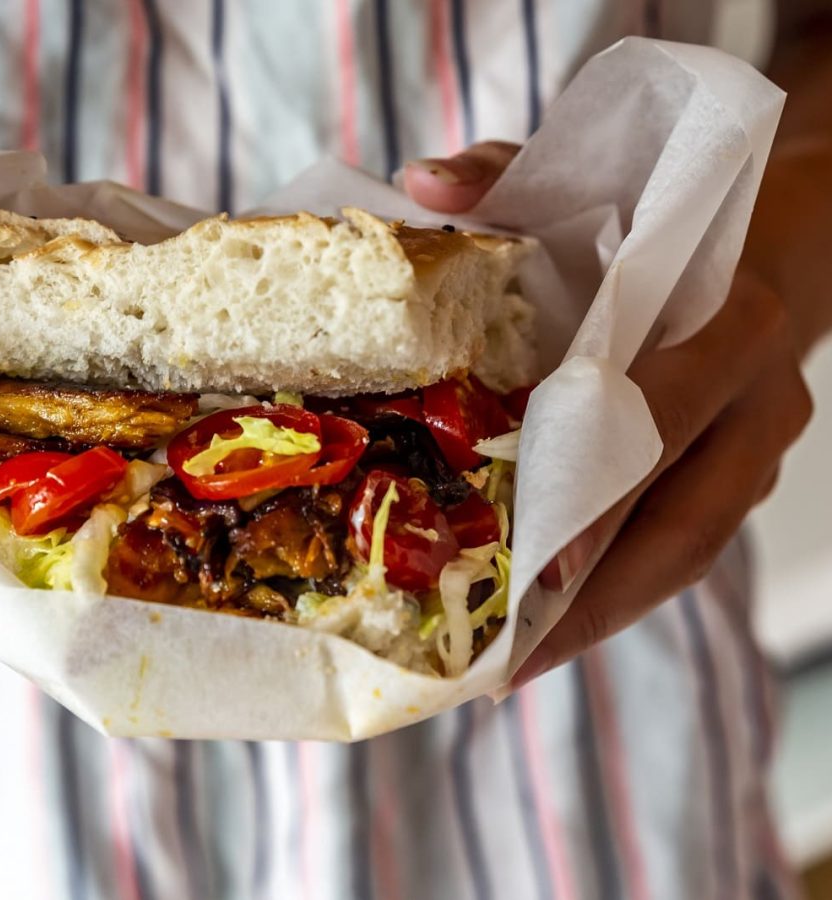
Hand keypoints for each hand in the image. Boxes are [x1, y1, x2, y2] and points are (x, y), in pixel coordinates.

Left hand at [403, 144, 812, 686]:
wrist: (780, 231)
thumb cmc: (665, 212)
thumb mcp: (588, 179)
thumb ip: (507, 175)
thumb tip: (422, 187)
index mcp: (730, 323)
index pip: (656, 421)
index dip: (593, 498)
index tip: (529, 570)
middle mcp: (759, 401)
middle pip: (677, 525)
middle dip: (588, 601)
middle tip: (499, 663)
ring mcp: (758, 451)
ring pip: (683, 555)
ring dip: (597, 618)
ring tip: (508, 672)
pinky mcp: (740, 478)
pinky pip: (681, 548)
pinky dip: (614, 592)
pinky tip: (544, 631)